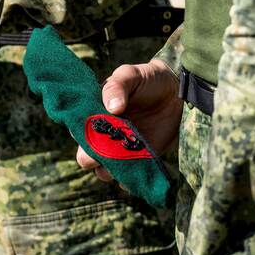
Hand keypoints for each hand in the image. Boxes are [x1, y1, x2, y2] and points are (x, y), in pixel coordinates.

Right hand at [76, 60, 182, 182]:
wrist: (176, 92)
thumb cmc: (146, 79)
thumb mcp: (129, 75)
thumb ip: (116, 87)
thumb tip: (112, 109)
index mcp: (93, 114)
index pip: (77, 130)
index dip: (82, 134)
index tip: (96, 129)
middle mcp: (102, 135)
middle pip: (86, 157)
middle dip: (93, 156)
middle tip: (109, 147)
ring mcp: (120, 150)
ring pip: (104, 172)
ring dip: (112, 169)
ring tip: (128, 156)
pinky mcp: (139, 161)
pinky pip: (128, 178)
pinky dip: (131, 179)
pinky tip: (140, 166)